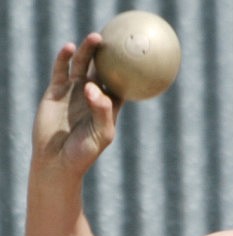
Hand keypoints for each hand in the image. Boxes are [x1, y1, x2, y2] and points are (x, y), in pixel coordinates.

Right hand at [31, 33, 120, 176]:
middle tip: (115, 40)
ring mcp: (74, 91)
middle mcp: (92, 95)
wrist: (57, 160)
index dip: (128, 70)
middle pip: (102, 69)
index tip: (135, 55)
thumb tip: (92, 86)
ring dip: (87, 50)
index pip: (121, 83)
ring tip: (95, 38)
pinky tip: (69, 47)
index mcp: (109, 106)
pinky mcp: (56, 91)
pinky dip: (64, 58)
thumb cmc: (84, 152)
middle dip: (108, 54)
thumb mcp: (101, 134)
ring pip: (82, 65)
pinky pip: (61, 70)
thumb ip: (101, 110)